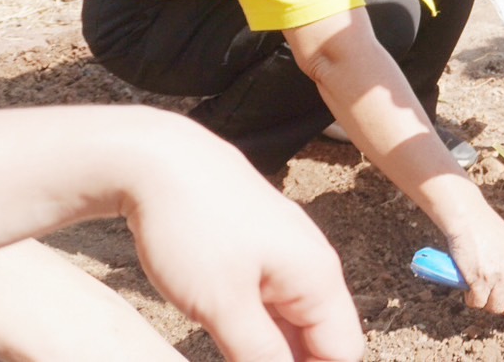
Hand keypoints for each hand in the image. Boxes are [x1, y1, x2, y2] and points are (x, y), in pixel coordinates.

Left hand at [122, 119, 363, 361]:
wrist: (161, 162)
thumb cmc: (194, 227)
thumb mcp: (223, 306)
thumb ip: (260, 354)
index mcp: (319, 278)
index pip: (343, 352)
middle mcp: (313, 267)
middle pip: (322, 339)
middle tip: (240, 359)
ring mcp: (287, 257)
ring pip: (294, 323)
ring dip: (272, 351)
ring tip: (232, 353)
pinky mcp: (259, 253)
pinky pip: (272, 304)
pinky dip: (256, 330)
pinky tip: (225, 341)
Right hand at [446, 213, 503, 314]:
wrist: (469, 219)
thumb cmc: (491, 232)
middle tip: (496, 296)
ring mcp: (501, 276)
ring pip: (496, 308)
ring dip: (486, 301)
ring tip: (481, 285)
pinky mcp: (480, 280)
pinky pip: (477, 304)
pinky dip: (471, 299)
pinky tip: (470, 285)